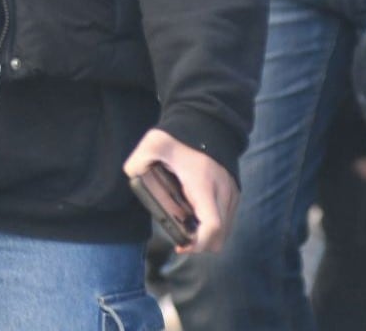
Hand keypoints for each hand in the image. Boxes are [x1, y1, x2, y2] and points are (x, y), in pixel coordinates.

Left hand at [123, 128, 238, 253]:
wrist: (207, 120)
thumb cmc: (180, 135)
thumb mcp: (154, 143)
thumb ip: (138, 160)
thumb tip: (132, 175)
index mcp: (203, 185)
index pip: (212, 226)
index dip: (198, 244)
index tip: (181, 244)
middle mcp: (223, 192)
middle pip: (220, 236)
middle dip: (200, 244)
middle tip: (180, 239)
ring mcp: (231, 193)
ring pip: (225, 231)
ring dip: (206, 235)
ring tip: (186, 226)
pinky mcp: (234, 192)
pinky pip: (227, 219)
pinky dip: (212, 225)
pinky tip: (195, 214)